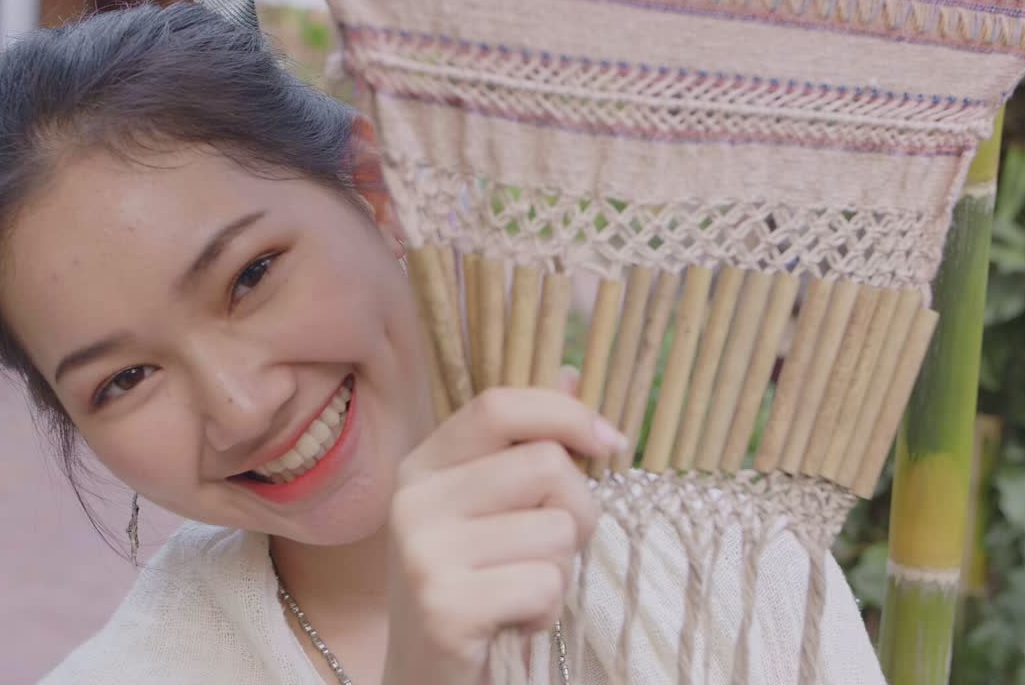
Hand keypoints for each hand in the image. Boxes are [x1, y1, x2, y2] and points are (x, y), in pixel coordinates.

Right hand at [382, 373, 626, 684]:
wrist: (426, 681)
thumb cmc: (472, 590)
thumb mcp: (490, 512)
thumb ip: (524, 445)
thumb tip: (572, 370)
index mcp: (423, 467)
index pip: (500, 406)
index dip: (567, 413)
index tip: (611, 443)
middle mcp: (413, 501)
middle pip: (545, 466)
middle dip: (577, 513)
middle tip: (549, 553)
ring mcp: (423, 552)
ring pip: (555, 530)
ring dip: (559, 571)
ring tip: (519, 592)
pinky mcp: (444, 605)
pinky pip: (544, 584)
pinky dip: (545, 612)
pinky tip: (511, 624)